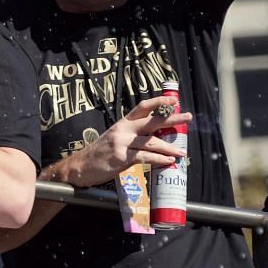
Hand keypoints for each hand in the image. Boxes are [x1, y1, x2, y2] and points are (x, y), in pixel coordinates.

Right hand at [61, 96, 191, 187]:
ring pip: (151, 142)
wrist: (80, 167)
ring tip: (181, 151)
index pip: (142, 106)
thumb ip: (132, 135)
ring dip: (169, 147)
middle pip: (152, 121)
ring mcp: (122, 143)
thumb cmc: (100, 153)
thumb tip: (154, 136)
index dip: (158, 101)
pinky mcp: (122, 157)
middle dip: (172, 118)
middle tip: (188, 117)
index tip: (173, 100)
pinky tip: (168, 162)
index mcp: (123, 122)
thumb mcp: (115, 137)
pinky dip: (159, 160)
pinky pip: (145, 157)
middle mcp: (124, 129)